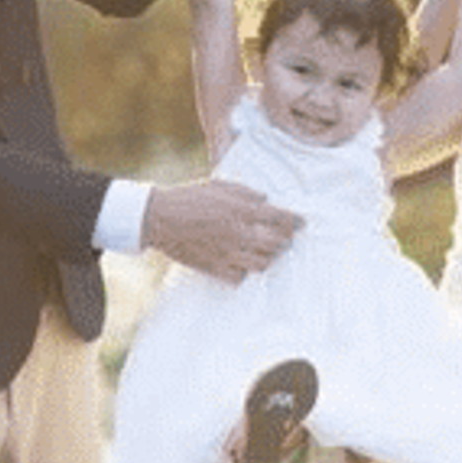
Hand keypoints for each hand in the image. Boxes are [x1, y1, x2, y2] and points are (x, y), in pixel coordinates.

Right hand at [143, 178, 299, 281]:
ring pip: (263, 263)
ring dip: (268, 257)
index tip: (303, 223)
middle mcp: (239, 233)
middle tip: (285, 238)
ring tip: (265, 251)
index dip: (296, 221)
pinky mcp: (215, 268)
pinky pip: (241, 277)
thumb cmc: (188, 197)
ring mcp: (228, 253)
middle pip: (277, 244)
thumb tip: (266, 199)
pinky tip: (243, 262)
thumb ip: (246, 192)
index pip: (280, 218)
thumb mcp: (219, 186)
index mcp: (241, 210)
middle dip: (285, 241)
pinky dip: (246, 271)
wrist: (158, 218)